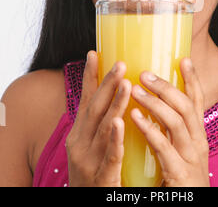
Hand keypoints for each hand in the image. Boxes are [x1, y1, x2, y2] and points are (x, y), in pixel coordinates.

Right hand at [66, 51, 131, 186]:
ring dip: (115, 104)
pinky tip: (120, 123)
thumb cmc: (93, 175)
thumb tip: (115, 100)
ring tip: (126, 83)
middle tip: (120, 62)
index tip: (93, 53)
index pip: (84, 100)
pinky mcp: (100, 178)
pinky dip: (114, 138)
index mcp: (78, 134)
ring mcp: (87, 161)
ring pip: (103, 128)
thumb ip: (100, 125)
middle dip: (107, 84)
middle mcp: (79, 143)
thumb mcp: (90, 147)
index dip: (89, 77)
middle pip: (94, 108)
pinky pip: (110, 156)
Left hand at [130, 58, 209, 186]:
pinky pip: (163, 147)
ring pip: (176, 122)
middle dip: (166, 87)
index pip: (198, 100)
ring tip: (134, 89)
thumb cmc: (181, 175)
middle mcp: (198, 141)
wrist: (189, 206)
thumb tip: (157, 102)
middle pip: (186, 106)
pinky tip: (134, 117)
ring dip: (155, 103)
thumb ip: (172, 127)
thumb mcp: (181, 148)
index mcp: (197, 133)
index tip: (184, 58)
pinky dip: (149, 129)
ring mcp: (191, 157)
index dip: (193, 78)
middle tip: (144, 73)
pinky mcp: (180, 173)